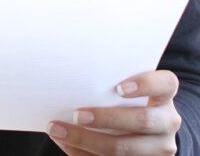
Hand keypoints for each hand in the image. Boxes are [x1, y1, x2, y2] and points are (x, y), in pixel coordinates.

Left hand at [48, 70, 181, 154]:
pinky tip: (66, 144)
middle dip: (107, 119)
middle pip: (143, 121)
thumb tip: (65, 77)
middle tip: (78, 115)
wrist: (141, 129)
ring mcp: (160, 147)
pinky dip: (84, 153)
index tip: (118, 88)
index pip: (165, 84)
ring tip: (59, 131)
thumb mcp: (122, 88)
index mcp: (163, 96)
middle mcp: (167, 121)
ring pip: (127, 149)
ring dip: (88, 141)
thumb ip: (106, 83)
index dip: (145, 84)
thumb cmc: (122, 99)